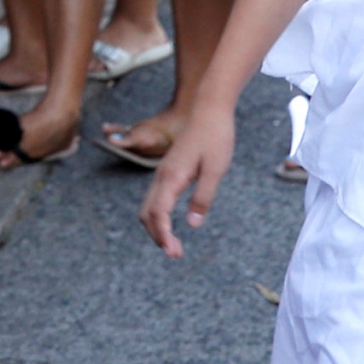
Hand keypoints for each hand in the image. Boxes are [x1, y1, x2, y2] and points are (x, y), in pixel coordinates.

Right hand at [138, 107, 235, 257]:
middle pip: (147, 213)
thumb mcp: (215, 169)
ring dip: (157, 228)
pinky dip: (158, 216)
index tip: (174, 252)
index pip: (158, 213)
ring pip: (149, 207)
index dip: (163, 235)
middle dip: (157, 236)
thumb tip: (192, 224)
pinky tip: (171, 224)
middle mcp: (162, 176)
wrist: (209, 109)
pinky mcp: (169, 171)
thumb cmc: (215, 137)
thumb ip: (203, 197)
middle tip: (175, 254)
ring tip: (173, 244)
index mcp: (171, 177)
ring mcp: (163, 173)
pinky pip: (155, 199)